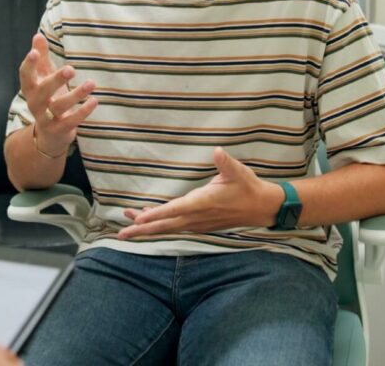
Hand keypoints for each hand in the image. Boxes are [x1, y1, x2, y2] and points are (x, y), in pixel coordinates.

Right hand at [17, 33, 97, 156]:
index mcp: (30, 88)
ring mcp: (46, 118)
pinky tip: (94, 100)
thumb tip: (38, 35)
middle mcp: (35, 103)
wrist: (50, 134)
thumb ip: (42, 57)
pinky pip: (71, 121)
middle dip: (55, 80)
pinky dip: (83, 111)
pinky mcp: (59, 129)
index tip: (35, 52)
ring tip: (91, 83)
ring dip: (76, 95)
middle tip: (71, 69)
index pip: (25, 75)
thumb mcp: (44, 77)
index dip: (29, 64)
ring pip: (59, 107)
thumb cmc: (48, 98)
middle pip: (42, 91)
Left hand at [117, 147, 283, 238]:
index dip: (156, 214)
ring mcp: (198, 223)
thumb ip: (225, 163)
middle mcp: (198, 217)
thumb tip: (218, 151)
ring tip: (127, 226)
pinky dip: (160, 225)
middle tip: (122, 233)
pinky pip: (175, 227)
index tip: (139, 219)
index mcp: (203, 203)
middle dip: (143, 229)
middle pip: (165, 226)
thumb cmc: (249, 187)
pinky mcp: (200, 224)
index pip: (175, 210)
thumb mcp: (238, 171)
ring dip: (148, 228)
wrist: (262, 207)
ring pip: (168, 228)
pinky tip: (148, 221)